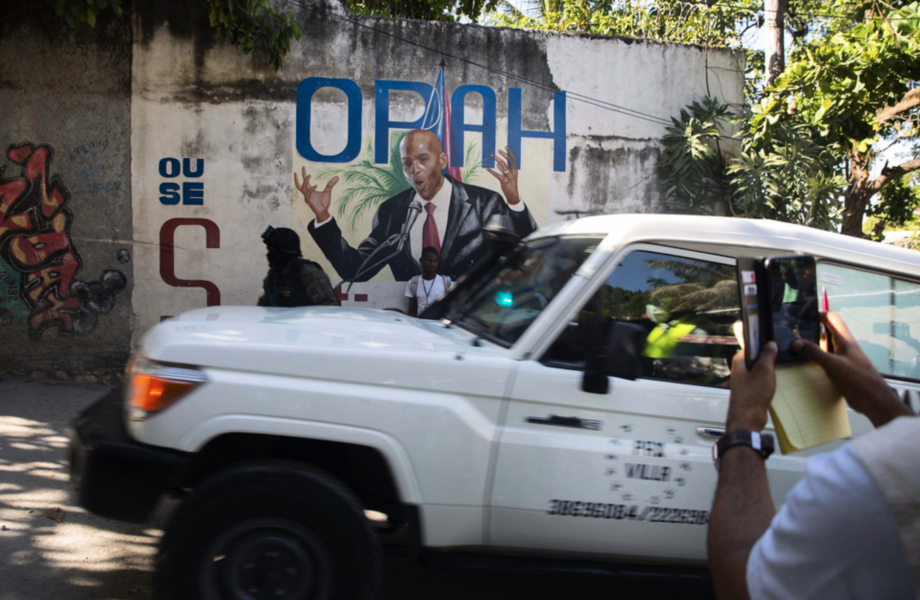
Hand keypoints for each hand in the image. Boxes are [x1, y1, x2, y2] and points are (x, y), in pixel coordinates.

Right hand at [294, 167, 337, 222]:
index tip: (303, 167)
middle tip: (303, 167)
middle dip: (299, 176)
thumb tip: (337, 177)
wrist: (324, 211)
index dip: (303, 174)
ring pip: (303, 187)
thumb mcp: (328, 191)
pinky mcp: (308, 201)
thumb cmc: (324, 202)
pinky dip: (311, 189)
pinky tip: (316, 185)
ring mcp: (306, 197)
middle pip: (300, 184)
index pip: (304, 181)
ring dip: (305, 181)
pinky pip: (308, 193)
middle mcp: (307, 193)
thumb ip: (331, 184)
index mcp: (310, 190)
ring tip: (309, 175)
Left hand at [486, 147, 520, 205]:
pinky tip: (487, 168)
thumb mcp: (508, 176)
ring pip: (503, 166)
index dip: (510, 152)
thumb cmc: (510, 185)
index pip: (514, 159)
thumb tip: (497, 163)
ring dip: (497, 160)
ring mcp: (509, 177)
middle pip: (509, 161)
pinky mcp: (504, 181)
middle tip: (498, 150)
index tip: (506, 147)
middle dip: (504, 154)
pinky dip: (492, 171)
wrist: (513, 195)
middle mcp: (513, 173)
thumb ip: (503, 170)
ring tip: (492, 155)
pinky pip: (497, 175)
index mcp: (515, 170)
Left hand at [727, 342, 777, 431]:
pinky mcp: (748, 390)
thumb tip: (770, 344)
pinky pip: (759, 381)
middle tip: (776, 362)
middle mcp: (738, 370)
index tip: (773, 346)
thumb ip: (767, 355)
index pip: (751, 346)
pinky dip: (766, 381)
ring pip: (758, 371)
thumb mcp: (764, 370)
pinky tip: (772, 384)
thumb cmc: (752, 395)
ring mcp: (743, 381)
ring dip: (767, 372)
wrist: (748, 417)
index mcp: (738, 361)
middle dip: (766, 360)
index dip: (762, 346)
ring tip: (775, 374)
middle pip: (755, 359)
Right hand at [793, 311, 912, 427]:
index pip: (832, 318)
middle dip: (811, 329)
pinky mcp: (841, 368)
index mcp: (845, 340)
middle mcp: (843, 345)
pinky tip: (806, 362)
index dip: (818, 314)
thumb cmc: (857, 379)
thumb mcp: (833, 365)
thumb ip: (815, 353)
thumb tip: (796, 342)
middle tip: (794, 333)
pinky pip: (826, 357)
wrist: (873, 399)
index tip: (803, 318)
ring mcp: (842, 357)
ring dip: (812, 344)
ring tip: (796, 346)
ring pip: (825, 345)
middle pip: (827, 330)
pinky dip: (815, 356)